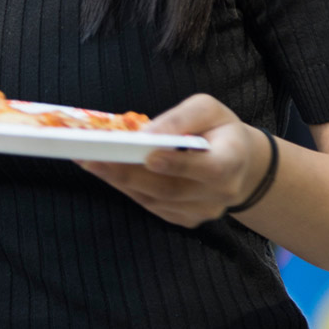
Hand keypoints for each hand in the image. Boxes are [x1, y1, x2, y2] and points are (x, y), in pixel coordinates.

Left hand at [77, 94, 273, 228]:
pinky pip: (152, 206)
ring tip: (89, 162)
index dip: (179, 165)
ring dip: (119, 181)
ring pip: (155, 201)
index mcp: (232, 161)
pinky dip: (127, 189)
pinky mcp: (186, 220)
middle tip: (93, 158)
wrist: (239, 163)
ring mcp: (202, 212)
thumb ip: (180, 118)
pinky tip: (106, 173)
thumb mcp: (208, 109)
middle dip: (129, 173)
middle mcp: (220, 194)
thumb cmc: (219, 129)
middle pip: (170, 189)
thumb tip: (146, 133)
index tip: (149, 156)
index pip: (210, 169)